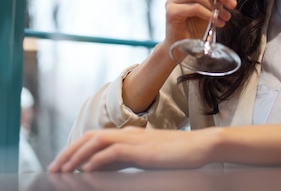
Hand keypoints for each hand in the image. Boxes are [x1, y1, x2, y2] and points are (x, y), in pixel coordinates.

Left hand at [47, 127, 215, 171]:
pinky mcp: (143, 149)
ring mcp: (136, 139)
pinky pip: (114, 152)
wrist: (202, 146)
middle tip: (55, 167)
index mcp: (131, 134)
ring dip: (78, 155)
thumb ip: (128, 160)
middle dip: (70, 151)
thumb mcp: (149, 158)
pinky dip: (98, 160)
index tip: (63, 163)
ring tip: (64, 169)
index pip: (96, 137)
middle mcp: (130, 133)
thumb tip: (105, 168)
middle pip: (91, 136)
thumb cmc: (180, 154)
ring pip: (98, 141)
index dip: (76, 148)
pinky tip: (88, 170)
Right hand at [164, 0, 236, 46]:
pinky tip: (216, 22)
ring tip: (224, 16)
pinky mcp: (171, 12)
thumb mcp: (211, 6)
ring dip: (215, 5)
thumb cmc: (196, 26)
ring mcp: (171, 0)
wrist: (183, 46)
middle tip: (232, 3)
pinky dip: (208, 14)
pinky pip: (194, 7)